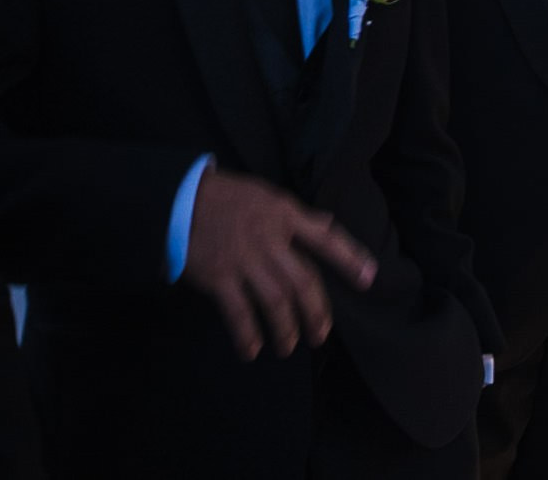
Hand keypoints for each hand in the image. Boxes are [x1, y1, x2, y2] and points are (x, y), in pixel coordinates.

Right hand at [180, 170, 376, 361]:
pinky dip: (247, 334)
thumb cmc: (227, 198)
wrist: (179, 200)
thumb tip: (328, 224)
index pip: (325, 238)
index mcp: (285, 215)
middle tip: (321, 334)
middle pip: (303, 280)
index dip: (350, 258)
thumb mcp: (268, 197)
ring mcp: (244, 259)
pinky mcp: (218, 277)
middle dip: (316, 311)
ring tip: (289, 347)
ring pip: (276, 300)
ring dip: (286, 328)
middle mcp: (270, 238)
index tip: (369, 278)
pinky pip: (238, 312)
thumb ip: (299, 216)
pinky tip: (252, 351)